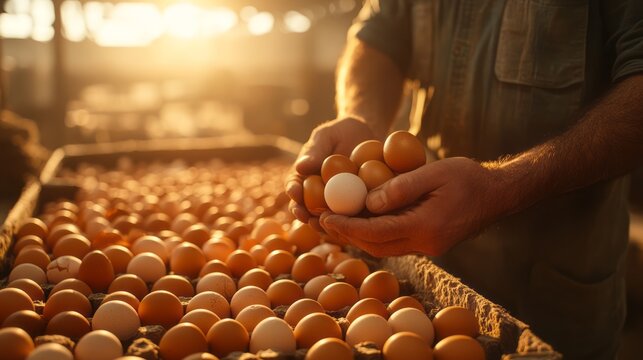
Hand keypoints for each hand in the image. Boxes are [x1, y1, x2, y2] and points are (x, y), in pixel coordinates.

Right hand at [285, 117, 376, 229]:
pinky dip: (349, 222)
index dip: (293, 192)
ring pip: (326, 219)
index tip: (295, 193)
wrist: (367, 134)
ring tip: (328, 225)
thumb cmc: (341, 132)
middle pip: (306, 209)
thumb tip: (300, 167)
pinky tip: (353, 223)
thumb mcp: (325, 136)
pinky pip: (350, 218)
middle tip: (308, 217)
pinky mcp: (354, 207)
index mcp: (303, 178)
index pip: (293, 187)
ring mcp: (335, 203)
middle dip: (305, 216)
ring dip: (325, 225)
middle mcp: (316, 194)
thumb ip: (314, 150)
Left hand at [319, 157, 506, 256]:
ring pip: (385, 249)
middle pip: (376, 247)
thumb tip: (367, 202)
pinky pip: (396, 244)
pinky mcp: (430, 245)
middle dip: (347, 236)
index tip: (325, 216)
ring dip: (359, 238)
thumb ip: (401, 187)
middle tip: (323, 221)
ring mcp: (429, 248)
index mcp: (426, 227)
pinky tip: (363, 222)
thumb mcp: (434, 173)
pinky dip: (375, 235)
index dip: (348, 226)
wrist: (498, 195)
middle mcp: (426, 244)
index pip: (376, 232)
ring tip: (336, 223)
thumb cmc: (468, 177)